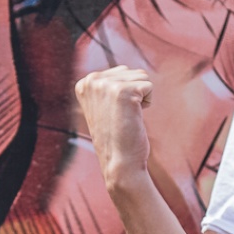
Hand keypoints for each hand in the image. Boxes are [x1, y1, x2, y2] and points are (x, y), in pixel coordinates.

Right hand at [75, 66, 154, 190]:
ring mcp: (106, 85)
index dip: (125, 94)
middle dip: (134, 93)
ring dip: (141, 98)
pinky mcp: (123, 92)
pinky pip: (149, 86)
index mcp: (84, 83)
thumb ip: (108, 86)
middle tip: (122, 117)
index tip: (113, 114)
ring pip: (141, 77)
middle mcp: (92, 81)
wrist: (119, 163)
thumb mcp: (103, 106)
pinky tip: (134, 118)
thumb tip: (125, 70)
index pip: (120, 72)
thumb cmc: (115, 138)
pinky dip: (148, 102)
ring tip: (127, 117)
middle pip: (131, 72)